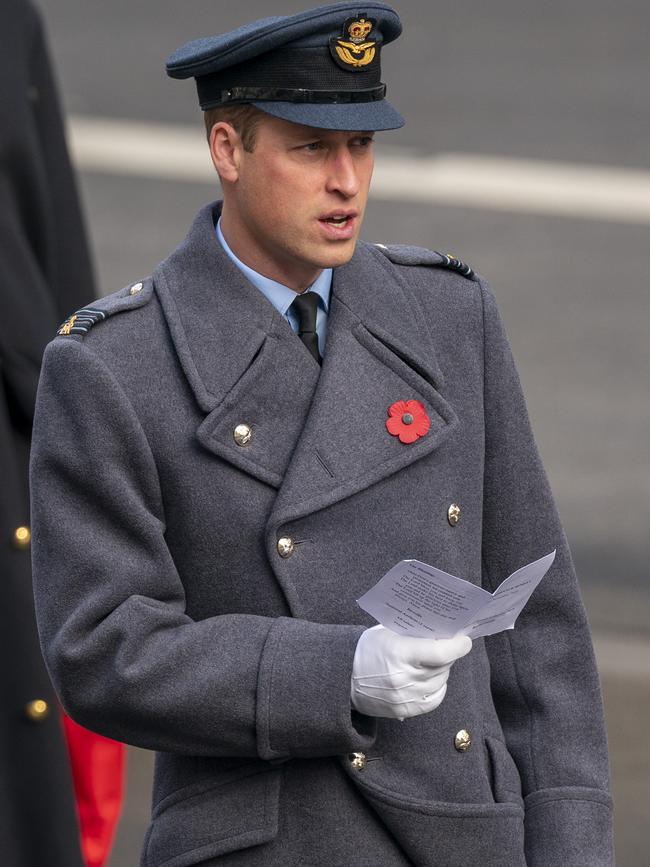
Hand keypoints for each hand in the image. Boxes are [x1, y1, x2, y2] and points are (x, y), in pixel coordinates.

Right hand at [350, 625, 471, 719]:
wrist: (344, 679)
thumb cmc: (367, 649)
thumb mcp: (386, 631)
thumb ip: (413, 631)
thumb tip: (441, 630)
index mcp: (399, 653)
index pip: (439, 652)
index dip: (457, 646)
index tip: (464, 640)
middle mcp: (404, 678)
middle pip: (442, 667)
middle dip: (449, 655)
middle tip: (447, 646)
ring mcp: (405, 697)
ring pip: (440, 683)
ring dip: (443, 671)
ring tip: (435, 661)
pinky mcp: (405, 711)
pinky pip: (434, 699)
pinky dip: (438, 687)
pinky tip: (432, 678)